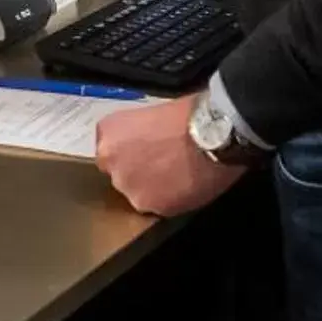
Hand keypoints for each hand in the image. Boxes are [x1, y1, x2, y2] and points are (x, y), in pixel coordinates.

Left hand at [95, 95, 246, 217]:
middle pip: (120, 173)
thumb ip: (137, 132)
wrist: (212, 135)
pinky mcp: (153, 207)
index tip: (144, 151)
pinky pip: (158, 206)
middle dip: (138, 171)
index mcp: (108, 134)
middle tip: (163, 164)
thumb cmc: (188, 115)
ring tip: (177, 176)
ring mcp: (131, 188)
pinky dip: (170, 200)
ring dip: (153, 188)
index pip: (109, 150)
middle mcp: (112, 163)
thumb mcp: (151, 113)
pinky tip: (186, 186)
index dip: (129, 152)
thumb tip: (145, 141)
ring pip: (138, 193)